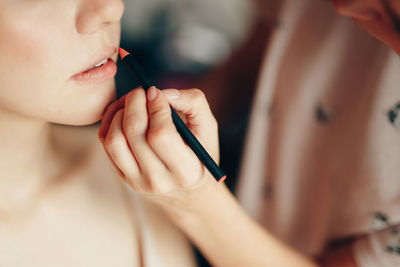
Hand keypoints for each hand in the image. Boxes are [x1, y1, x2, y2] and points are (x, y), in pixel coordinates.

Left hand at [98, 86, 219, 207]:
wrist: (189, 192)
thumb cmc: (200, 153)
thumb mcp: (208, 127)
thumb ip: (193, 103)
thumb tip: (161, 93)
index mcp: (186, 171)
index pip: (161, 135)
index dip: (156, 107)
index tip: (157, 92)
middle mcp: (159, 180)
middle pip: (134, 134)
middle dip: (134, 103)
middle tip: (141, 91)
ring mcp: (137, 181)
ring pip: (114, 139)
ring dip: (118, 112)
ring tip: (132, 102)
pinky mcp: (123, 177)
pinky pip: (106, 144)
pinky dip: (110, 121)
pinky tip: (123, 112)